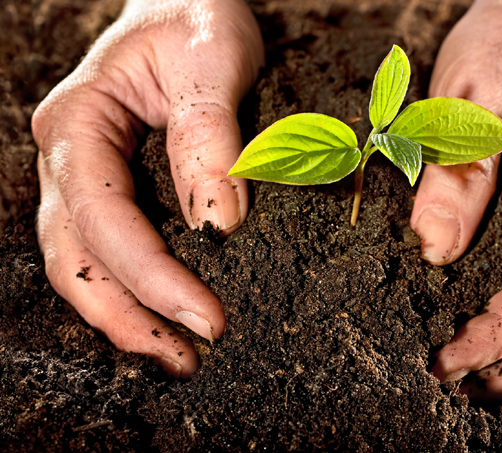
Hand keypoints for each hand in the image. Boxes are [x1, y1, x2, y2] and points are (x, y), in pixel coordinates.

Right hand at [32, 0, 263, 376]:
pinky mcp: (116, 187)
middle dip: (130, 316)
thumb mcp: (211, 61)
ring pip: (85, 263)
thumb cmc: (195, 16)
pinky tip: (168, 315)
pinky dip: (135, 290)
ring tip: (180, 356)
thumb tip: (219, 224)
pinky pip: (111, 249)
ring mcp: (87, 176)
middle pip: (78, 256)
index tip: (206, 318)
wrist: (188, 4)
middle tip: (187, 357)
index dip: (152, 276)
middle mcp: (70, 156)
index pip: (105, 216)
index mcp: (79, 121)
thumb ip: (210, 139)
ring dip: (128, 316)